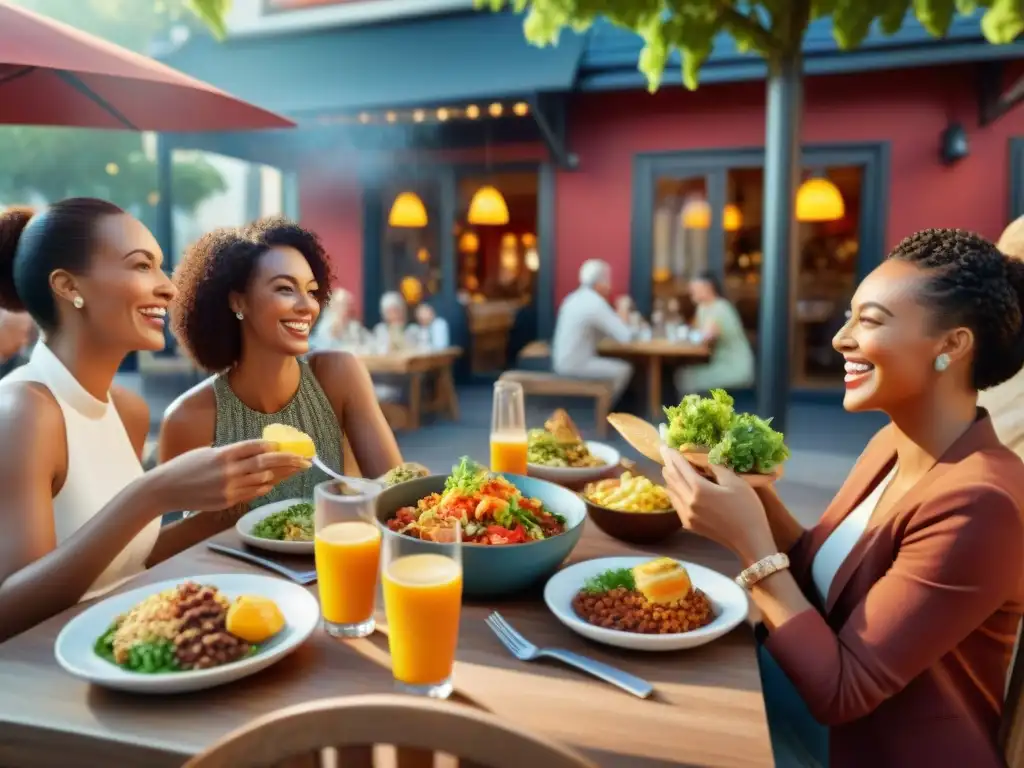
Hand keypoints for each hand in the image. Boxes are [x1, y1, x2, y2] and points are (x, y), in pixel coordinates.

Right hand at [147, 440, 310, 512]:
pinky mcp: (226, 501)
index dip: (274, 447)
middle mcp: (228, 470)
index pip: (255, 447)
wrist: (164, 490)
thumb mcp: (207, 452)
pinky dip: (265, 487)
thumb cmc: (184, 466)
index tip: (288, 446)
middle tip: (306, 461)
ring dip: (281, 475)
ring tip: (295, 471)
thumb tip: (256, 451)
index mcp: (222, 453)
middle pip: (265, 464)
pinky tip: (274, 483)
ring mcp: (228, 488)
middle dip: (289, 462)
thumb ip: (230, 452)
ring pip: (263, 481)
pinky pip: (252, 493)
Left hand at [660, 446, 775, 565]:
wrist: (750, 540)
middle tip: (666, 453)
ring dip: (670, 477)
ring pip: (671, 491)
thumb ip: (716, 468)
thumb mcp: (735, 482)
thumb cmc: (747, 509)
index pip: (680, 467)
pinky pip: (676, 502)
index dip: (672, 455)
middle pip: (672, 478)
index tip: (665, 445)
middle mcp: (687, 502)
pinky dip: (674, 491)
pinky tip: (678, 486)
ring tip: (671, 467)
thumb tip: (703, 460)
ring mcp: (686, 515)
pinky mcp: (689, 524)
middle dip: (669, 464)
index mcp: (699, 490)